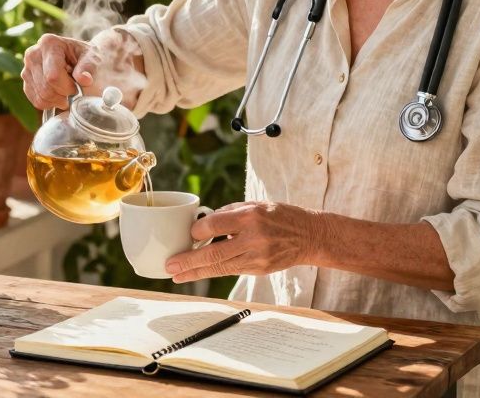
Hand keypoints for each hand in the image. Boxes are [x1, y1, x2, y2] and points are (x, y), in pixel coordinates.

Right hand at [20, 34, 100, 109]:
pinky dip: (50, 103)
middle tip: (74, 90)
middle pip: (45, 88)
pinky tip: (59, 94)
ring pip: (41, 97)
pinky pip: (36, 101)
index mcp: (49, 43)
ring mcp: (26, 67)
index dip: (67, 87)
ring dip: (58, 100)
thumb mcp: (93, 57)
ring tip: (67, 90)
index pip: (52, 76)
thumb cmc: (86, 56)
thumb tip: (84, 79)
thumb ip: (89, 67)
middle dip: (63, 95)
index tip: (78, 86)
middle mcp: (33, 53)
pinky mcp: (26, 80)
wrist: (80, 57)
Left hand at [163, 201, 321, 282]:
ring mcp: (258, 257)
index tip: (190, 234)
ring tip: (176, 275)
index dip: (197, 231)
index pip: (215, 225)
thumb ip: (228, 214)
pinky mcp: (260, 270)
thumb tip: (201, 224)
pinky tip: (197, 274)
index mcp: (251, 216)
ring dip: (196, 273)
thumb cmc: (279, 215)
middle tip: (170, 265)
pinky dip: (213, 272)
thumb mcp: (254, 205)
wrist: (309, 235)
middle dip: (189, 261)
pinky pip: (231, 271)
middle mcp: (254, 238)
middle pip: (214, 253)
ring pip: (220, 267)